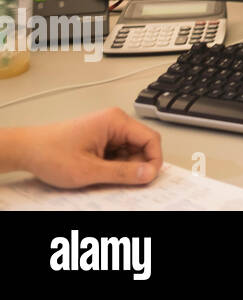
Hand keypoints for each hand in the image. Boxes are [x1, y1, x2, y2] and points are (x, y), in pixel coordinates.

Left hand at [5, 108, 162, 188]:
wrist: (26, 150)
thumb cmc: (51, 154)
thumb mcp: (89, 170)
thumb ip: (122, 173)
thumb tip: (149, 174)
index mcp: (116, 122)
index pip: (150, 139)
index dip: (154, 160)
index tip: (148, 179)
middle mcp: (115, 122)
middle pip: (142, 145)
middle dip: (136, 165)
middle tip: (122, 182)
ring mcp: (108, 130)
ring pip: (130, 151)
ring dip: (123, 167)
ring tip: (102, 176)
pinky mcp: (101, 138)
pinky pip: (119, 153)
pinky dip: (114, 166)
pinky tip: (98, 172)